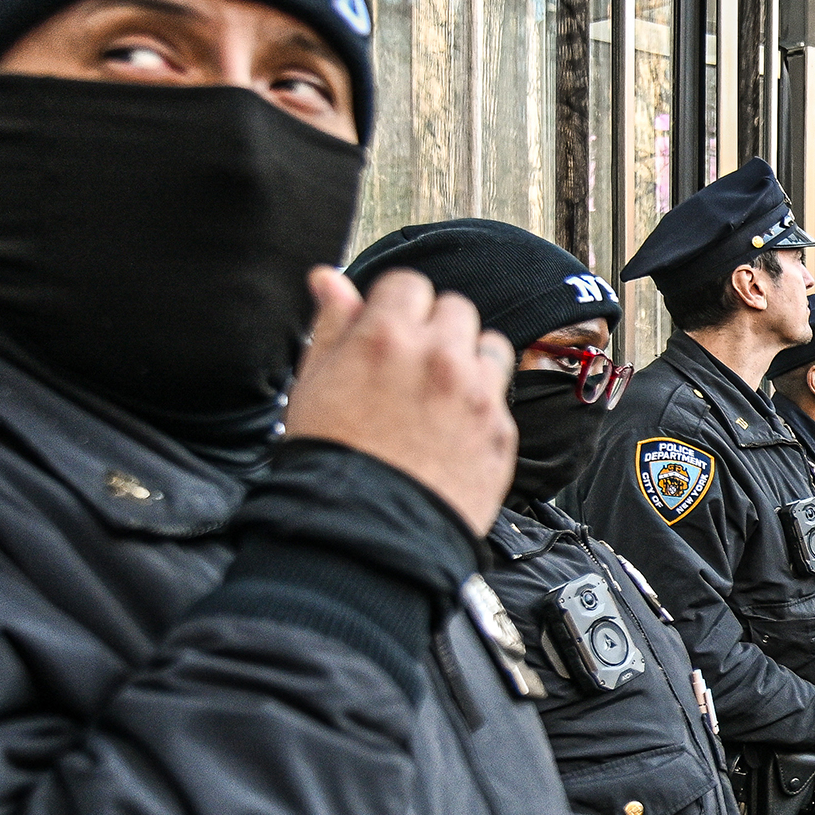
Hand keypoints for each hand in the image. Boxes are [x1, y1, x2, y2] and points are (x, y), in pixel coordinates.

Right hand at [291, 266, 513, 534]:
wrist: (366, 535)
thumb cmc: (332, 462)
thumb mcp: (313, 384)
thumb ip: (331, 325)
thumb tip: (330, 278)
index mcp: (386, 337)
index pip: (409, 284)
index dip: (395, 307)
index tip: (388, 331)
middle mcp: (439, 357)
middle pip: (455, 308)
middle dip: (435, 329)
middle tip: (411, 366)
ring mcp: (476, 394)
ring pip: (489, 344)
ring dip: (470, 358)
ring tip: (441, 392)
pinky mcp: (501, 431)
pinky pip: (501, 395)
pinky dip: (483, 403)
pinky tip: (454, 428)